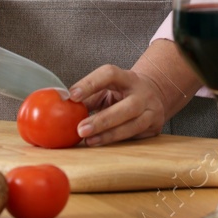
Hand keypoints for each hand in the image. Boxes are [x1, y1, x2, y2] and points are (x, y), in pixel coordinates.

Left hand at [68, 41, 199, 146]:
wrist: (153, 95)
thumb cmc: (122, 93)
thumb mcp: (107, 89)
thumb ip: (88, 97)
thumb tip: (63, 107)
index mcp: (127, 78)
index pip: (110, 74)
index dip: (90, 83)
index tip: (72, 96)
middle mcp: (143, 92)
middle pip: (127, 106)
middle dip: (102, 120)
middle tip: (80, 129)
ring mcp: (152, 110)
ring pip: (134, 125)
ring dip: (109, 135)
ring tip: (89, 140)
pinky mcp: (155, 127)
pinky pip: (136, 136)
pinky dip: (118, 141)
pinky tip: (102, 143)